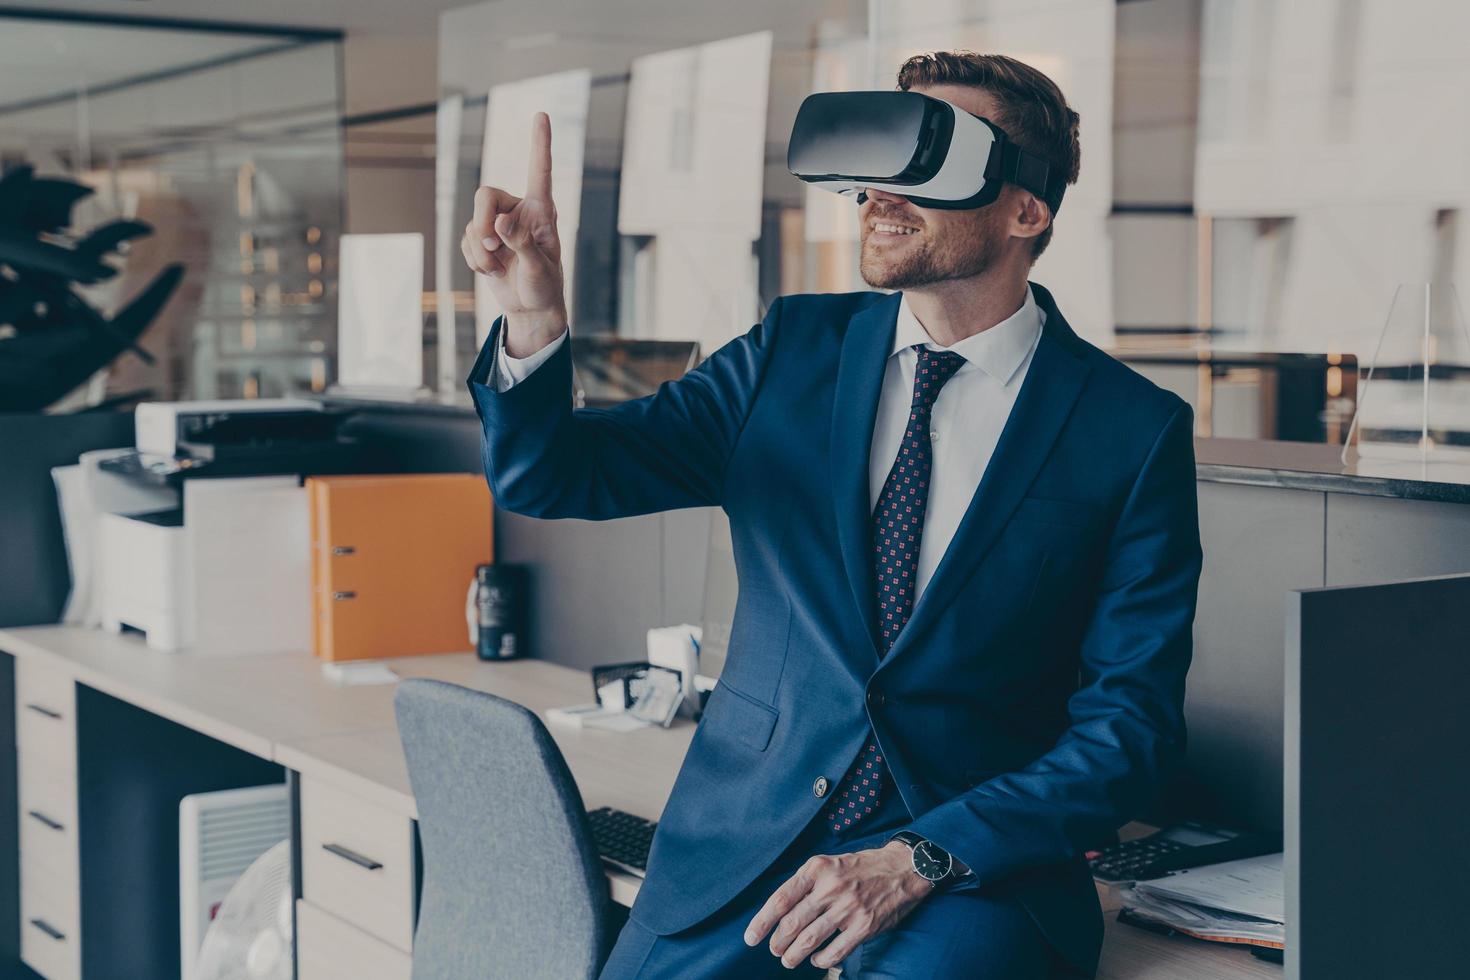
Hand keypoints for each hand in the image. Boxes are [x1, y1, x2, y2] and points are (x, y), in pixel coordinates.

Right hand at [460, 111, 566, 356]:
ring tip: (497, 269)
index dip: (539, 144)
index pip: (540, 171)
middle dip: (481, 224)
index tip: (541, 115)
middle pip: (485, 196)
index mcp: (541, 210)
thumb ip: (522, 244)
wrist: (531, 308)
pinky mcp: (481, 240)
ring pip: (471, 222)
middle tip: (491, 250)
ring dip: (479, 251)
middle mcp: (517, 211)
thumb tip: (500, 223)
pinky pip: (464, 240)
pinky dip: (473, 259)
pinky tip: (490, 271)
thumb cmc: (544, 286)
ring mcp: (496, 225)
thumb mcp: (540, 268)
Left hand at [743, 841, 930, 970]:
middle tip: (773, 949)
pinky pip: (834, 951)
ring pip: (809, 940)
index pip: (781, 899)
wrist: (902, 868)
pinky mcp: (864, 926)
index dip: (762, 921)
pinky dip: (820, 960)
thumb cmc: (860, 867)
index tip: (751, 936)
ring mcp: (848, 908)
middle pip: (792, 923)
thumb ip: (806, 882)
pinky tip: (815, 960)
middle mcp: (830, 887)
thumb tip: (779, 908)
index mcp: (817, 869)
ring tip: (787, 959)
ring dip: (793, 955)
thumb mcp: (829, 863)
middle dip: (777, 942)